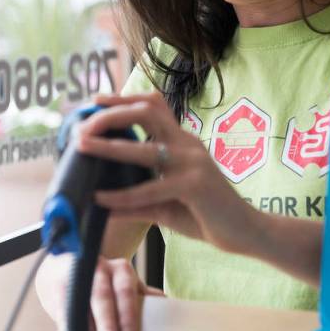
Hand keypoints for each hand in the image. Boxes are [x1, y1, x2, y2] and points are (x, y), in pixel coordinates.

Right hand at [35, 253, 163, 330]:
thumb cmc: (105, 279)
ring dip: (84, 327)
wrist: (70, 264)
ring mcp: (77, 278)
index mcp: (120, 269)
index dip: (127, 315)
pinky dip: (67, 326)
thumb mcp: (125, 281)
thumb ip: (142, 294)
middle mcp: (98, 270)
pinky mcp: (59, 289)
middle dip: (106, 321)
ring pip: (80, 304)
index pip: (125, 292)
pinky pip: (62, 310)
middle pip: (102, 297)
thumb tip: (163, 302)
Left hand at [76, 92, 264, 256]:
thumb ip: (137, 202)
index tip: (95, 100)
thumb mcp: (167, 205)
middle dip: (111, 115)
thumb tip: (101, 206)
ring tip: (82, 147)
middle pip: (147, 112)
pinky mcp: (195, 186)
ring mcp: (193, 163)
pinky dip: (122, 195)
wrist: (247, 232)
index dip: (124, 99)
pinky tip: (101, 199)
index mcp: (183, 142)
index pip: (154, 105)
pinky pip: (151, 189)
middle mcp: (187, 145)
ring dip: (109, 146)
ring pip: (145, 148)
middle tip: (82, 128)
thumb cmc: (208, 216)